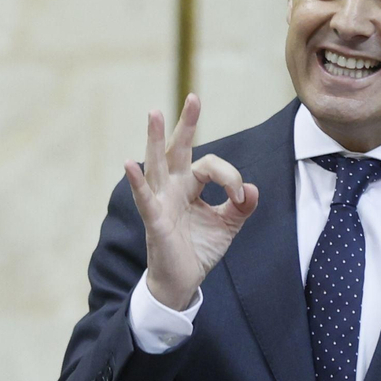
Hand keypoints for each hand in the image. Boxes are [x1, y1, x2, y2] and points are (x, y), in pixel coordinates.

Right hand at [125, 94, 258, 309]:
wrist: (183, 282)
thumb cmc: (198, 250)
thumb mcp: (227, 226)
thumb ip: (241, 206)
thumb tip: (252, 188)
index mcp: (189, 186)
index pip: (210, 166)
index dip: (230, 178)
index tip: (241, 198)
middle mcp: (172, 188)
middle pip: (177, 150)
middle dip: (186, 124)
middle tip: (194, 98)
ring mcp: (160, 202)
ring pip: (157, 165)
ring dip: (154, 139)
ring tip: (154, 113)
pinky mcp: (154, 220)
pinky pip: (144, 198)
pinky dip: (136, 181)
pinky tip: (129, 164)